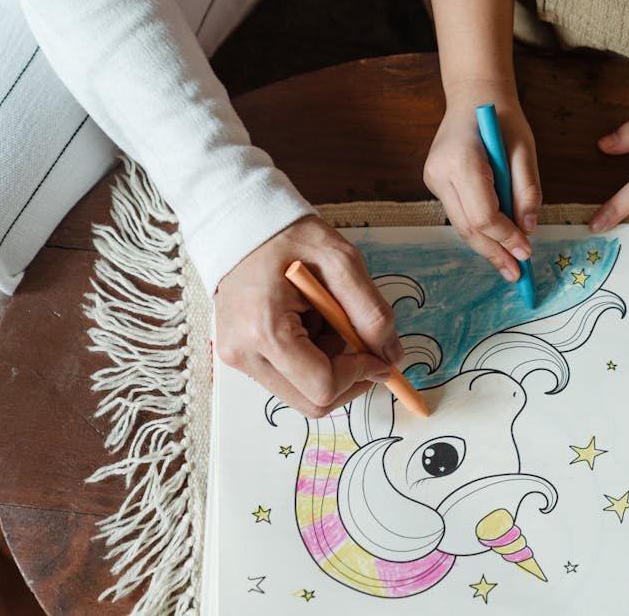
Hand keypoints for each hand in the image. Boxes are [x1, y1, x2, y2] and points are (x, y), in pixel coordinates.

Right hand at [214, 216, 401, 417]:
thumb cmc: (290, 238)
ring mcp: (237, 358)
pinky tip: (308, 324)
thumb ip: (371, 312)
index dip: (360, 374)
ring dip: (328, 367)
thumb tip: (392, 357)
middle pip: (312, 402)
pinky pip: (288, 378)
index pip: (323, 385)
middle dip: (346, 376)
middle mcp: (243, 354)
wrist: (242, 226)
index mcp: (265, 330)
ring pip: (302, 393)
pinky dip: (311, 360)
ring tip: (324, 320)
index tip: (378, 354)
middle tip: (355, 339)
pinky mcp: (239, 357)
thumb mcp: (342, 261)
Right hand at [424, 82, 541, 280]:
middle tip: (517, 273)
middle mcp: (440, 173)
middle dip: (494, 252)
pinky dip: (478, 231)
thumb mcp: (525, 150)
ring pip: (460, 226)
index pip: (483, 214)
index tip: (527, 252)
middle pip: (468, 227)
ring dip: (486, 247)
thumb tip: (529, 230)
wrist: (473, 96)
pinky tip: (496, 244)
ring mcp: (433, 179)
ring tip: (508, 266)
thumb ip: (527, 191)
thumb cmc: (503, 119)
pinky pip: (459, 215)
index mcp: (462, 161)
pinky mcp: (434, 183)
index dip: (506, 237)